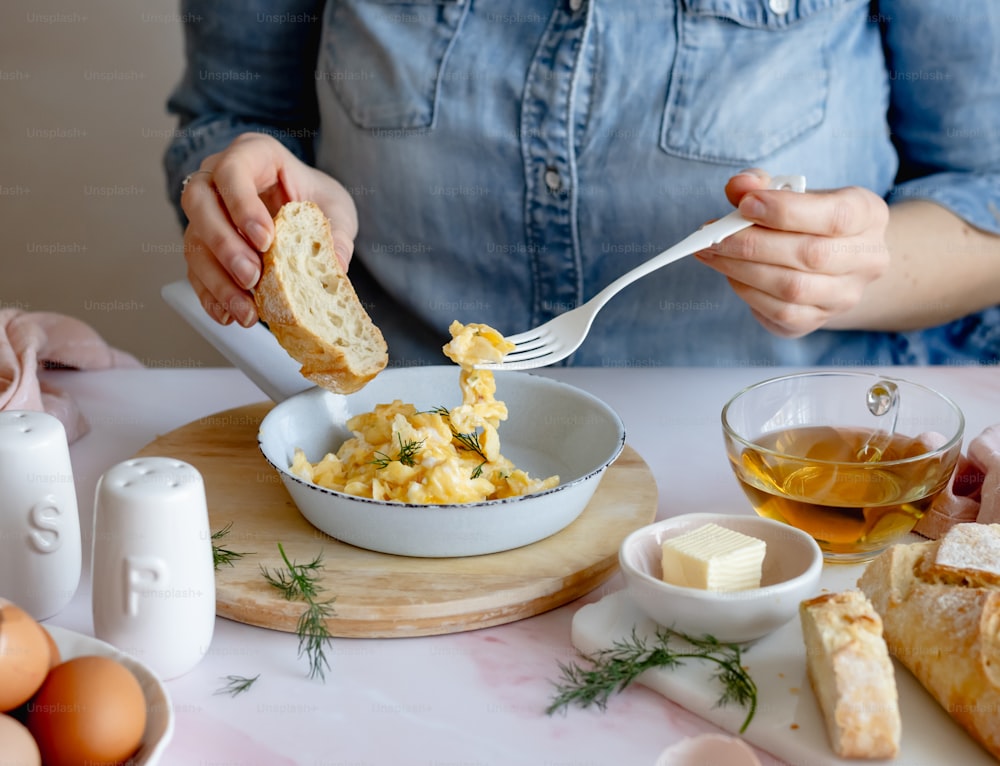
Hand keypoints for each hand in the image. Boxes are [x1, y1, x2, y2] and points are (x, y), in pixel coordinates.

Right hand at [180, 132, 357, 326]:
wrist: (306, 213)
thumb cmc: (317, 200)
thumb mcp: (337, 208)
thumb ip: (337, 232)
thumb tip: (336, 263)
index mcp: (253, 155)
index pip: (233, 171)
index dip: (242, 205)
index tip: (264, 240)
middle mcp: (218, 178)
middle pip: (198, 203)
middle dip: (223, 245)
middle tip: (252, 277)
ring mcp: (206, 213)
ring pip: (194, 241)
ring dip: (218, 281)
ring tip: (247, 311)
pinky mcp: (204, 246)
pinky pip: (196, 270)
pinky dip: (211, 296)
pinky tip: (229, 316)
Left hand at [695, 169, 889, 337]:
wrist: (831, 263)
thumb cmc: (808, 220)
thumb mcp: (794, 193)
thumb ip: (764, 184)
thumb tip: (739, 186)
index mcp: (868, 216)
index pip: (836, 216)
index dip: (787, 212)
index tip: (746, 204)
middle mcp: (867, 259)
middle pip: (811, 255)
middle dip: (753, 243)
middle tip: (713, 234)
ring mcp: (845, 295)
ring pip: (793, 288)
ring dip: (742, 269)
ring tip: (711, 252)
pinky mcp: (817, 320)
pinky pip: (780, 311)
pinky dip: (748, 291)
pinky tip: (730, 273)